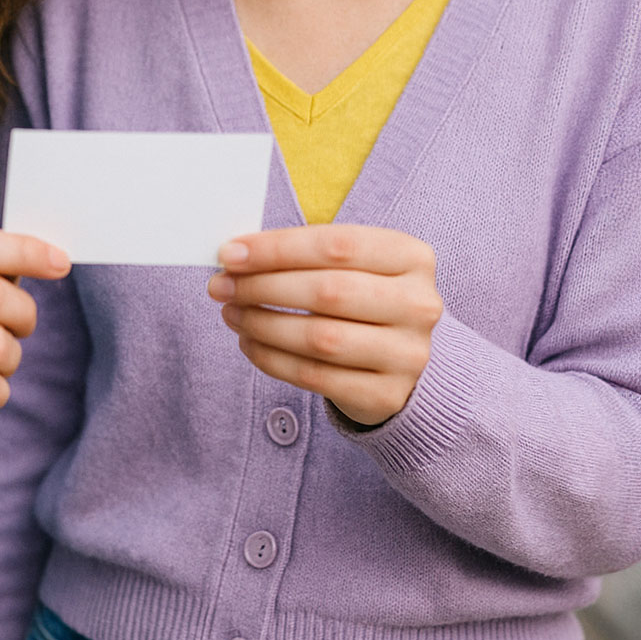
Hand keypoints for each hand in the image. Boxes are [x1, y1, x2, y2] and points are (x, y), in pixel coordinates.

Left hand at [208, 224, 441, 426]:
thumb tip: (236, 256)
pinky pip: (314, 376)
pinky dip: (272, 358)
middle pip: (327, 291)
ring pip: (319, 338)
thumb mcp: (354, 266)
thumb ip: (305, 256)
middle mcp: (419, 304)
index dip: (276, 249)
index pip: (335, 245)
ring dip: (262, 323)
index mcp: (411, 257)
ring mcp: (408, 354)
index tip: (230, 254)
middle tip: (221, 286)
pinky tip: (250, 342)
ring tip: (231, 313)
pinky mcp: (386, 394)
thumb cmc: (366, 300)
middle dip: (262, 287)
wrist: (408, 363)